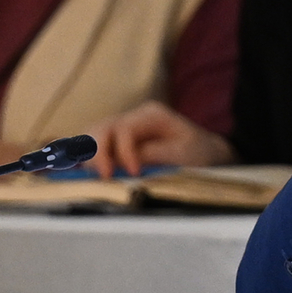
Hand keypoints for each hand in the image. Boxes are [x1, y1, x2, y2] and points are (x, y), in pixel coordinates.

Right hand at [83, 101, 234, 178]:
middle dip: (97, 154)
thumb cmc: (197, 152)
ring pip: (92, 135)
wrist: (206, 152)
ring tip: (99, 175)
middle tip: (105, 177)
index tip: (133, 174)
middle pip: (101, 128)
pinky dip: (86, 156)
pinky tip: (85, 170)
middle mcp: (133, 116)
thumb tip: (118, 162)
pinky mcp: (117, 140)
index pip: (124, 129)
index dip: (123, 152)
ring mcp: (123, 126)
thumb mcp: (181, 153)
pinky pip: (94, 144)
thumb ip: (150, 154)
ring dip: (89, 155)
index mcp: (151, 114)